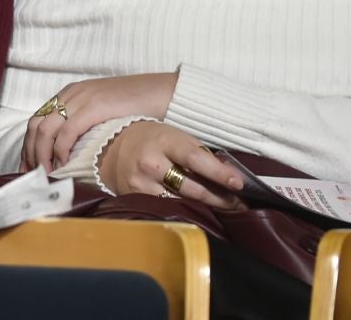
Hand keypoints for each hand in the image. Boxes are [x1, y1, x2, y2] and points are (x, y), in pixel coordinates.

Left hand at [21, 73, 178, 171]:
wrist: (163, 92)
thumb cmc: (137, 107)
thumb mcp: (103, 113)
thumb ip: (85, 126)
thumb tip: (71, 153)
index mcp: (69, 94)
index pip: (37, 121)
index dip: (29, 146)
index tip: (29, 168)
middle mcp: (70, 94)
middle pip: (36, 126)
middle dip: (31, 154)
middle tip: (33, 177)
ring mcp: (80, 98)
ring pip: (45, 130)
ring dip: (42, 156)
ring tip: (47, 175)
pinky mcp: (94, 107)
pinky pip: (67, 132)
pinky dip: (61, 151)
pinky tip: (64, 165)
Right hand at [97, 122, 244, 208]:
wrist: (111, 147)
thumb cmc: (151, 139)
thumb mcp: (174, 136)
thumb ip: (198, 153)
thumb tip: (228, 174)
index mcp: (163, 140)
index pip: (195, 158)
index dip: (219, 172)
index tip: (239, 183)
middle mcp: (151, 163)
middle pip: (191, 187)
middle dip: (219, 198)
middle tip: (239, 205)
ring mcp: (141, 184)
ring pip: (180, 203)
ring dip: (205, 208)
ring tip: (224, 210)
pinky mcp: (134, 199)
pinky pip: (165, 210)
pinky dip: (184, 212)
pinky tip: (197, 213)